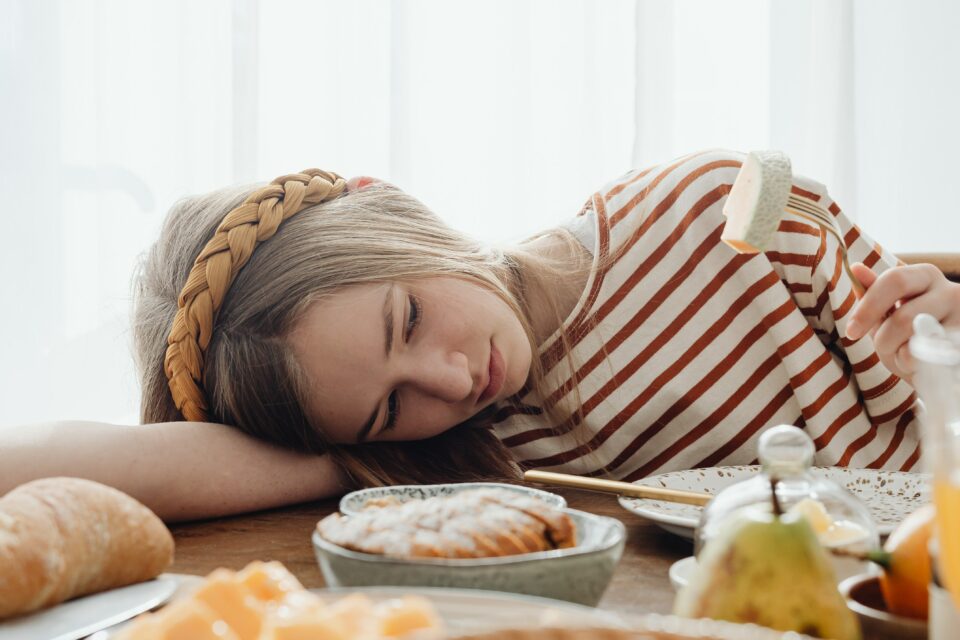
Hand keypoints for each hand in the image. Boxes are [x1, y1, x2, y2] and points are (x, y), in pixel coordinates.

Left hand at [846, 262, 959, 381]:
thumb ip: (873, 294)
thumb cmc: (911, 332)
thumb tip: (855, 269)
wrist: (945, 363)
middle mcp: (950, 292)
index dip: (869, 307)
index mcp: (925, 276)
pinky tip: (922, 365)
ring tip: (906, 356)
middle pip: (905, 316)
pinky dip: (918, 367)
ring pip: (919, 343)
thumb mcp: (889, 312)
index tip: (852, 332)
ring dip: (901, 357)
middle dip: (885, 339)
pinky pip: (933, 361)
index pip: (894, 280)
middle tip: (881, 350)